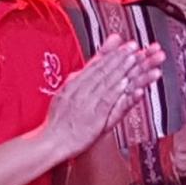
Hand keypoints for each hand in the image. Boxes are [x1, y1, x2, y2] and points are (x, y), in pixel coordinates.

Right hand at [44, 34, 164, 157]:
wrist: (51, 142)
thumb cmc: (59, 122)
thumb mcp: (64, 95)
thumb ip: (76, 81)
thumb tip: (83, 69)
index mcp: (74, 84)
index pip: (95, 65)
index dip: (111, 53)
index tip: (123, 43)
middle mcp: (79, 90)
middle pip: (102, 70)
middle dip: (119, 56)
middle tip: (133, 45)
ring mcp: (86, 102)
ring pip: (106, 82)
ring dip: (121, 69)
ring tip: (134, 58)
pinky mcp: (93, 116)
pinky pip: (106, 101)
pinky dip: (116, 91)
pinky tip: (125, 82)